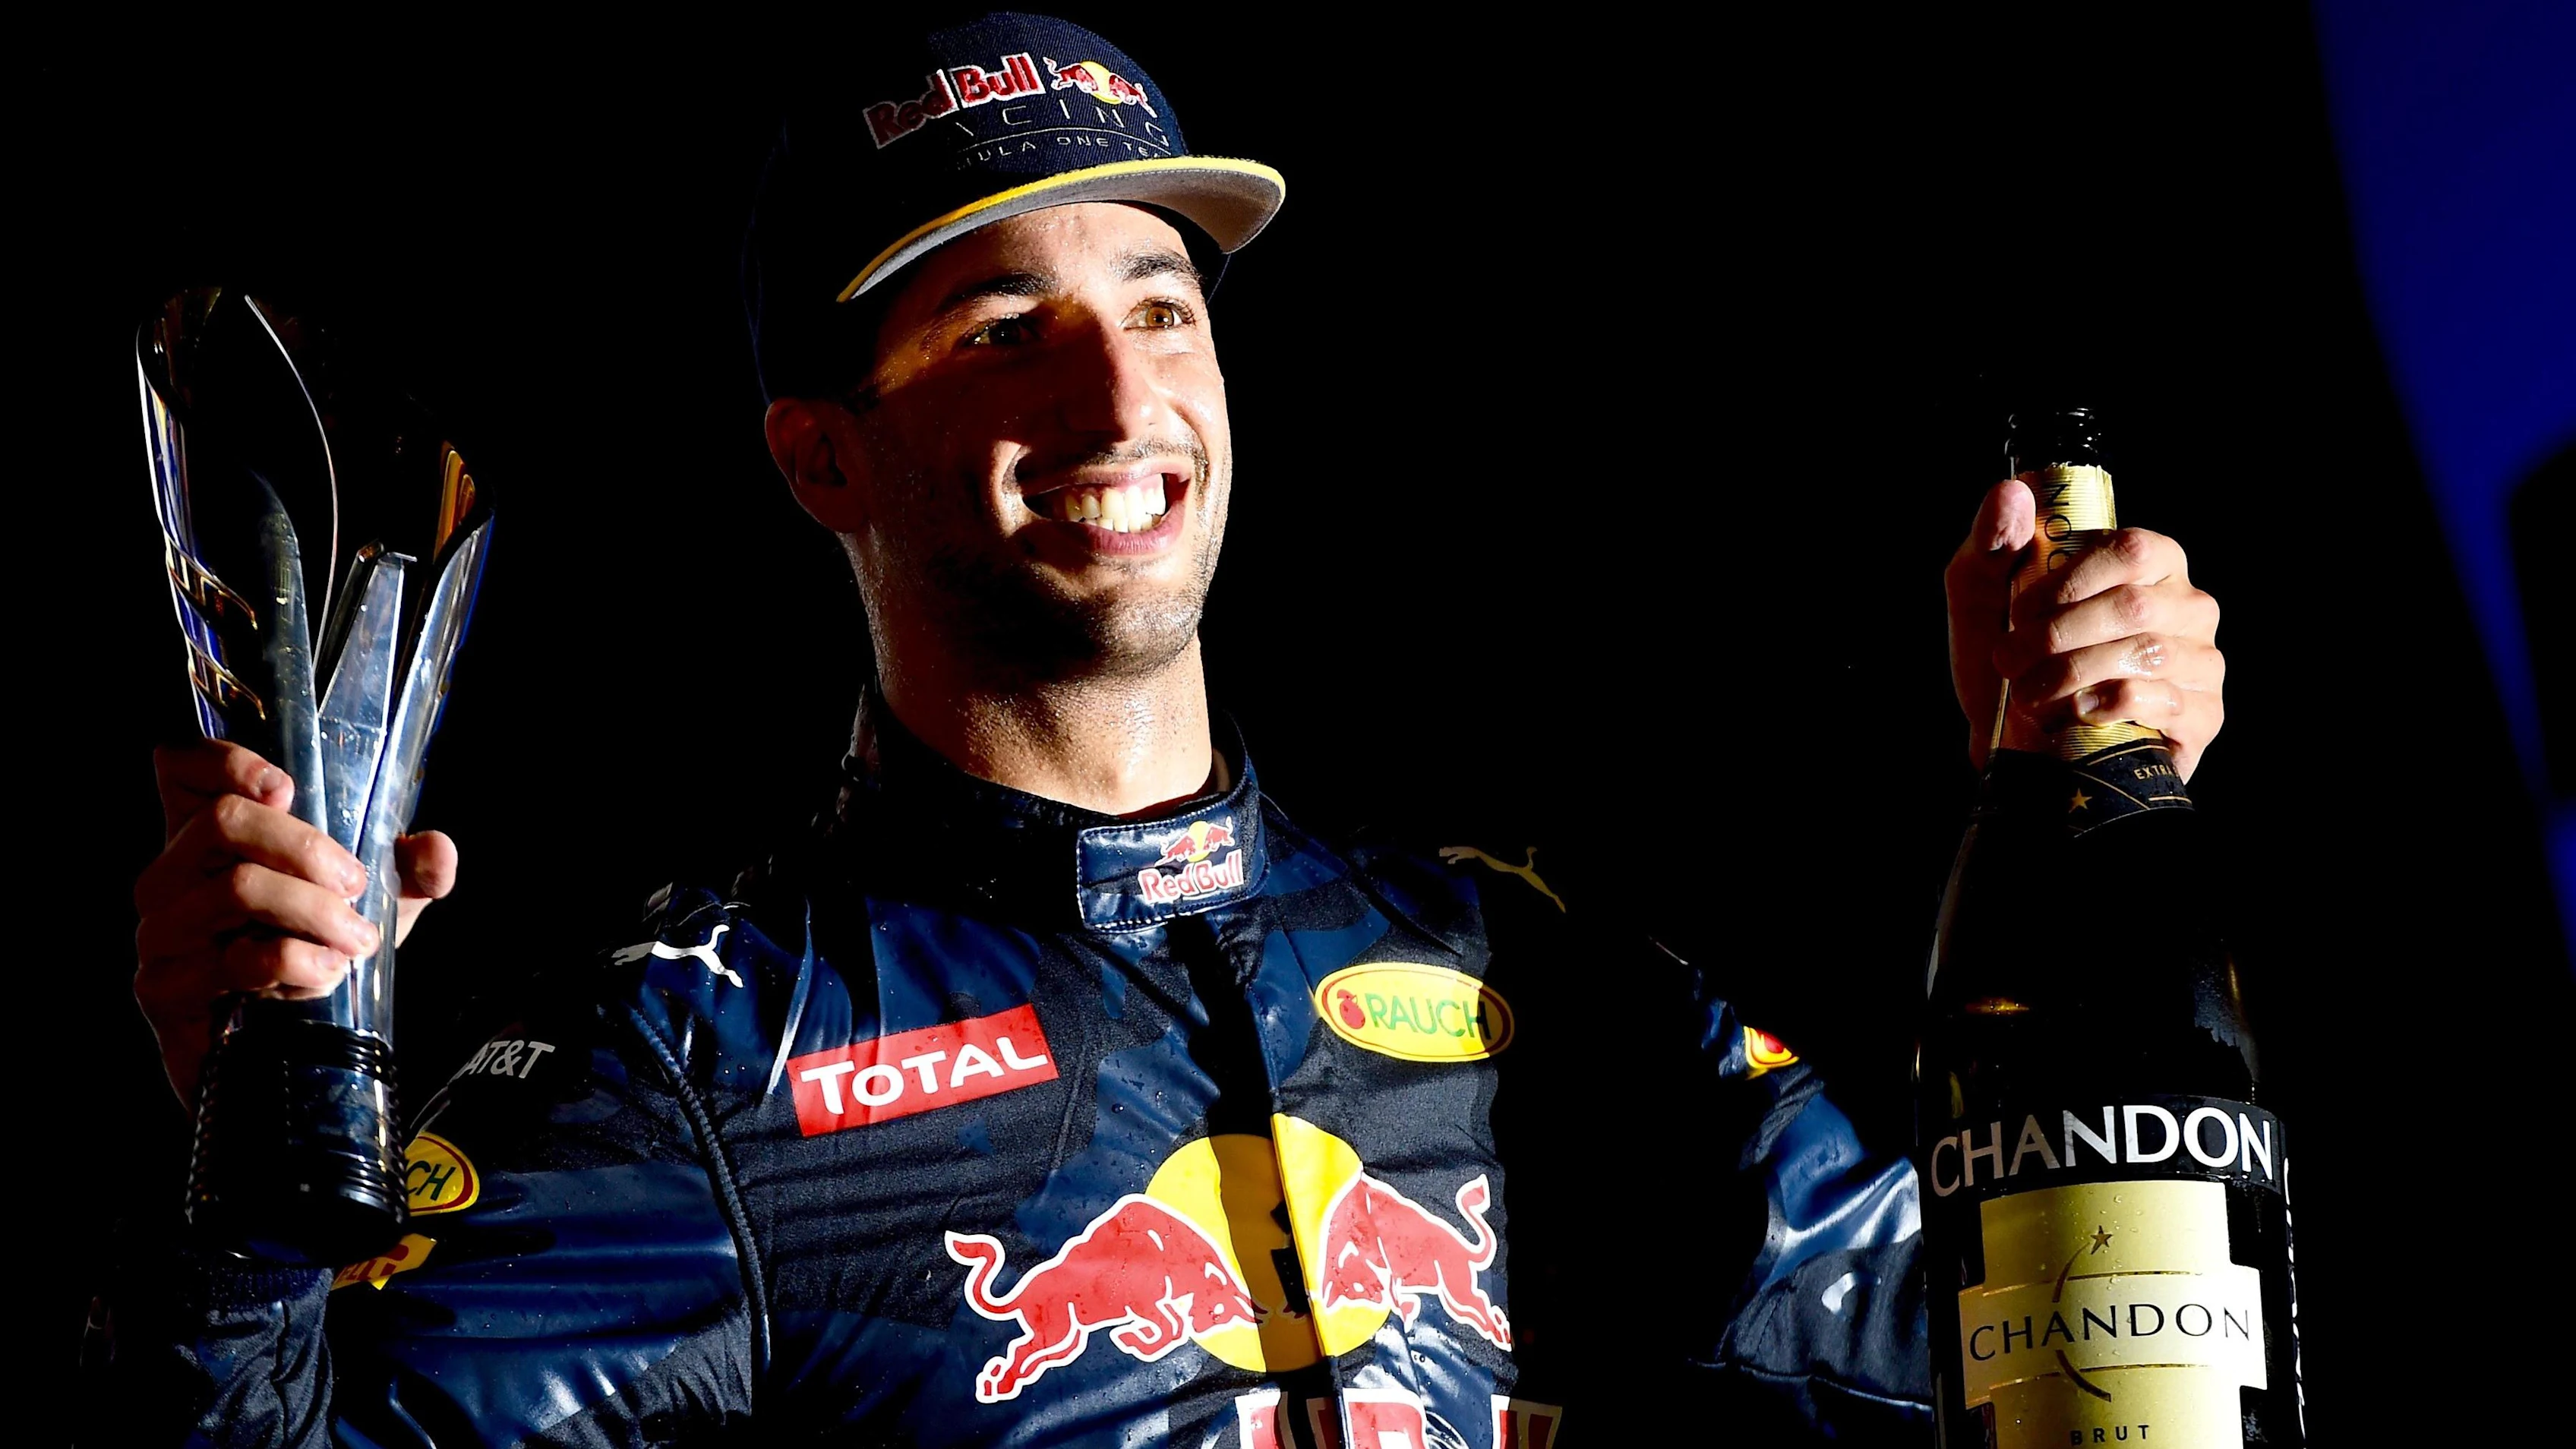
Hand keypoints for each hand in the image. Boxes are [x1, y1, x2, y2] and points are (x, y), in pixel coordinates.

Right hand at [132, 740, 458, 1106]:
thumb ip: (409, 871)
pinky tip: (324, 977)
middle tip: (356, 887)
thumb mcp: (374, 904)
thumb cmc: (321, 958)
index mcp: (208, 843)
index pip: (179, 766)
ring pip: (237, 887)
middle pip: (224, 821)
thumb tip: (436, 851)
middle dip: (309, 849)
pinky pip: (238, 959)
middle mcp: (168, 879)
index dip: (224, 760)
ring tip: (354, 941)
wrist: (287, 1057)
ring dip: (316, 912)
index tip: (288, 787)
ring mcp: (158, 934)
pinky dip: (298, 963)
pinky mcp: (163, 990)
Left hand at [1945, 478, 2226, 777]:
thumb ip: (1992, 540)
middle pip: (2132, 605)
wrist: (2011, 741)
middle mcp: (2188, 606)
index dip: (2069, 582)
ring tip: (2029, 693)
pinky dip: (2105, 704)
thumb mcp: (1982, 594)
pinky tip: (2076, 711)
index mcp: (2150, 564)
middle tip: (2010, 660)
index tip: (2021, 612)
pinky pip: (2162, 699)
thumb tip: (2012, 492)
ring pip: (2145, 653)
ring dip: (2070, 674)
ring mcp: (2202, 661)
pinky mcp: (2202, 715)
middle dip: (2056, 636)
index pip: (2131, 550)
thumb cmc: (2008, 658)